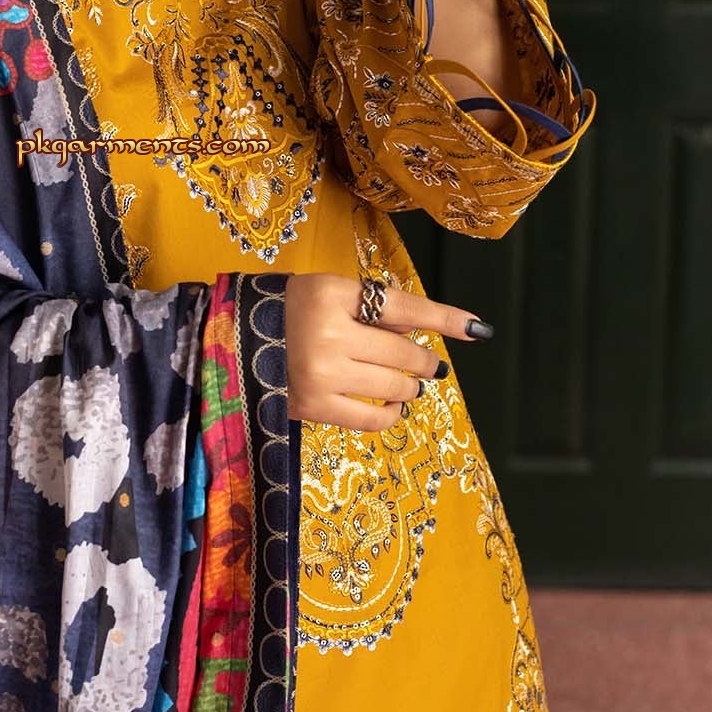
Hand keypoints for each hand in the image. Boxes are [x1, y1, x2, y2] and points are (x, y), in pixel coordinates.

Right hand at [284, 272, 488, 429]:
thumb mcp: (331, 292)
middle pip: (402, 352)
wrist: (234, 341)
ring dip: (410, 387)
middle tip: (428, 365)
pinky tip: (393, 407)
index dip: (444, 318)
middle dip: (423, 362)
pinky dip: (391, 413)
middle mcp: (329, 333)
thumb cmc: (290, 311)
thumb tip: (428, 331)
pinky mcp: (313, 407)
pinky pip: (371, 418)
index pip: (402, 307)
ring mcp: (321, 373)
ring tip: (407, 385)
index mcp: (333, 293)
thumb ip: (376, 308)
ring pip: (393, 386)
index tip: (477, 329)